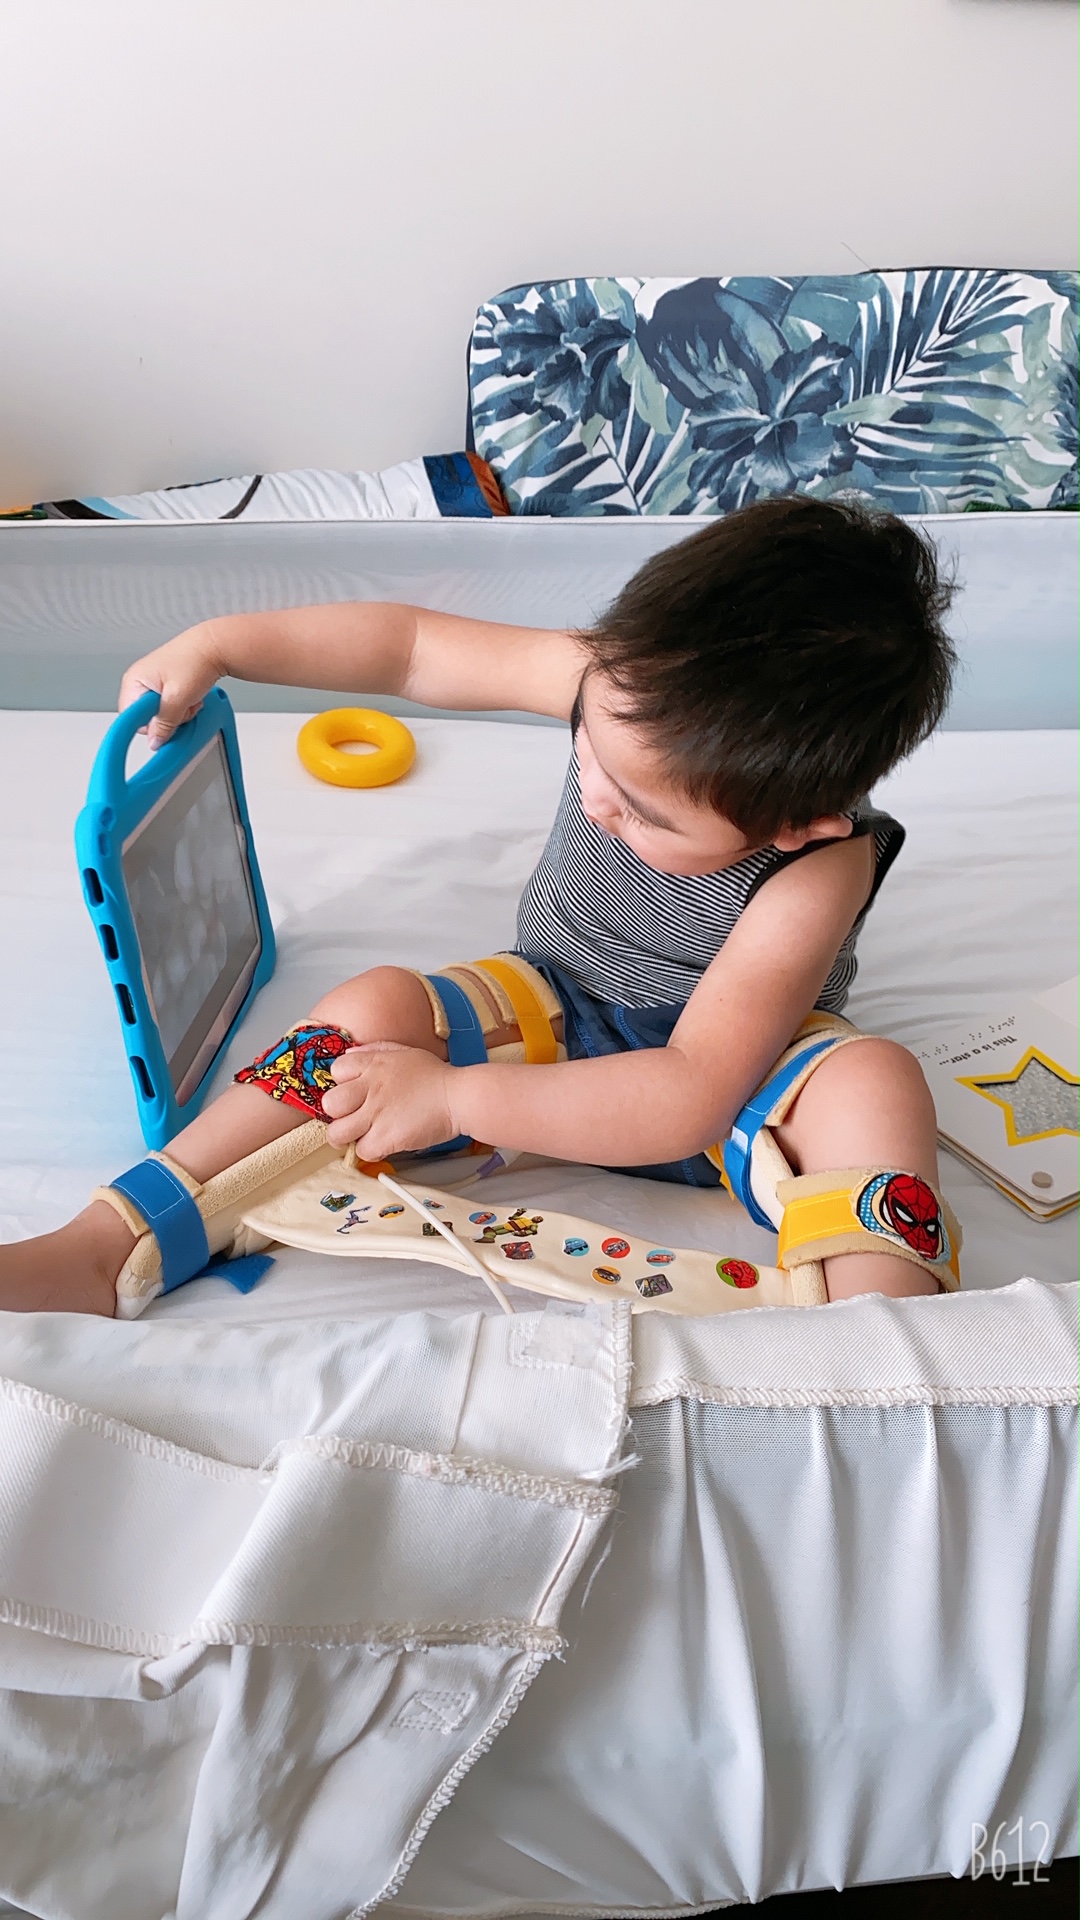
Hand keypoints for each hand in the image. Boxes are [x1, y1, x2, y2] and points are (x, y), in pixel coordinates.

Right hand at [118, 621, 224, 748]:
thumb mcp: (178, 698)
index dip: (149, 725)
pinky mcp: (168, 685)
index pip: (131, 718)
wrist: (215, 647)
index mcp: (134, 681)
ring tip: (189, 699)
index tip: (165, 725)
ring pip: (162, 714)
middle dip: (168, 719)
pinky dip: (184, 706)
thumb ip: (164, 723)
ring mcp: (154, 683)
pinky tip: (192, 697)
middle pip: (148, 718)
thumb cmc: (195, 660)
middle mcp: (140, 681)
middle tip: (182, 707)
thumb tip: (154, 741)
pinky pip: (172, 707)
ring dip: (179, 713)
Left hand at [322, 1043, 457, 1157]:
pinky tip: (384, 1144)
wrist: (460, 1097)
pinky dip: (371, 1151)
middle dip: (338, 1114)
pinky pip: (362, 1151)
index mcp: (373, 1063)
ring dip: (348, 1138)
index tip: (355, 1094)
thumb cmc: (437, 1076)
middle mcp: (370, 1086)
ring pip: (337, 1133)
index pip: (336, 1071)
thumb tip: (350, 1055)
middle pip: (330, 1104)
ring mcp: (376, 1113)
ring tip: (362, 1136)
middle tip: (353, 1120)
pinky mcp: (386, 1137)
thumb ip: (375, 1051)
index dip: (342, 1085)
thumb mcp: (404, 1052)